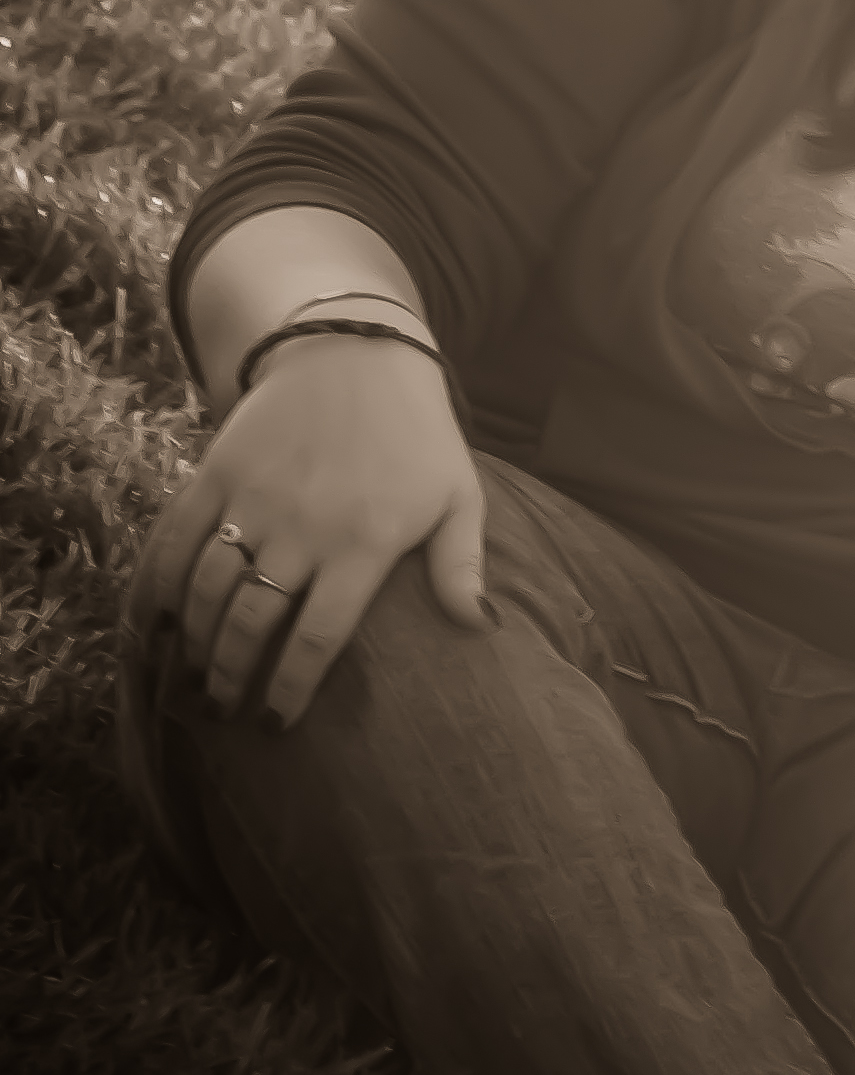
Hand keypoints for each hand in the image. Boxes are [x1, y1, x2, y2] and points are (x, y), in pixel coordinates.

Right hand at [131, 333, 491, 723]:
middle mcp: (303, 529)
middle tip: (226, 707)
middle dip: (233, 676)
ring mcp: (253, 501)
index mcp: (364, 544)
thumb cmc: (417, 434)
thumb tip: (480, 628)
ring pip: (207, 591)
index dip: (290, 690)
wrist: (355, 352)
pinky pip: (173, 541)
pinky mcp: (215, 475)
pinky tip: (153, 623)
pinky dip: (155, 587)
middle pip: (252, 624)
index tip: (275, 723)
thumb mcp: (458, 495)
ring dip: (195, 642)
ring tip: (195, 677)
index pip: (318, 638)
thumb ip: (461, 565)